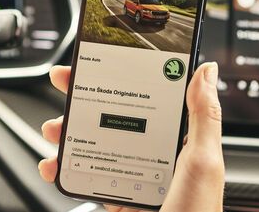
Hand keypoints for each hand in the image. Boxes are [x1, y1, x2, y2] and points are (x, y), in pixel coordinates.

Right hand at [37, 62, 224, 211]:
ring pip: (93, 145)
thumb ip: (204, 116)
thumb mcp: (203, 161)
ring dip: (67, 133)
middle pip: (112, 116)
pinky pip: (85, 178)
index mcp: (178, 141)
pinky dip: (63, 170)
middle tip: (63, 83)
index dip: (121, 76)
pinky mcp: (116, 198)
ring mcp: (131, 177)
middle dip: (83, 98)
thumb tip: (206, 70)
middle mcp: (153, 156)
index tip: (101, 60)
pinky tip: (54, 166)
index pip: (146, 97)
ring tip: (53, 129)